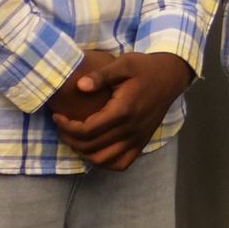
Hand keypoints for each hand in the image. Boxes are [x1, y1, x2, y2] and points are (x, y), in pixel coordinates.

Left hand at [51, 51, 194, 170]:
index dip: (67, 127)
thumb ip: (101, 75)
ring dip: (84, 152)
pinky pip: (121, 163)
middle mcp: (131, 129)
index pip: (87, 130)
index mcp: (123, 110)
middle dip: (70, 139)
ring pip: (103, 159)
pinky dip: (105, 162)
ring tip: (75, 138)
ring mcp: (138, 138)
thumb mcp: (123, 64)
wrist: (170, 77)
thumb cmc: (144, 68)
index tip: (58, 116)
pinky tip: (96, 149)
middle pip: (91, 147)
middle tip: (62, 126)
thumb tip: (79, 86)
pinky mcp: (142, 142)